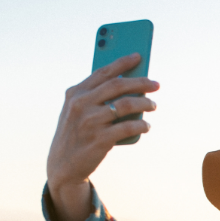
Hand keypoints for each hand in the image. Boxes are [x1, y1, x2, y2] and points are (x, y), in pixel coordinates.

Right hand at [46, 53, 158, 220]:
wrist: (64, 165)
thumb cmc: (77, 133)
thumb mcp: (77, 111)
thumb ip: (95, 96)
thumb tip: (128, 84)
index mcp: (75, 93)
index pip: (103, 72)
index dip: (122, 62)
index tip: (138, 56)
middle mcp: (81, 104)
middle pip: (118, 86)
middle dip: (140, 82)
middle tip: (156, 84)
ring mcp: (91, 122)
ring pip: (126, 105)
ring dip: (145, 104)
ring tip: (153, 105)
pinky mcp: (100, 139)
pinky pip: (128, 128)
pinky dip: (141, 126)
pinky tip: (147, 126)